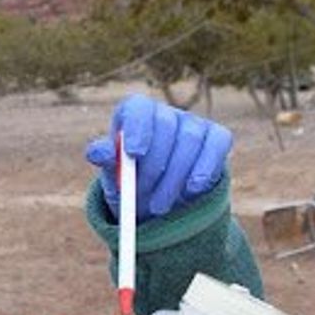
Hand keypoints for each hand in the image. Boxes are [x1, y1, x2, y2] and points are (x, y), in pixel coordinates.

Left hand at [85, 94, 231, 221]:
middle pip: (165, 125)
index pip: (138, 108)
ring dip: (174, 177)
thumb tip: (98, 152)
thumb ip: (106, 161)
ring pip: (190, 139)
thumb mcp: (113, 175)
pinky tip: (191, 190)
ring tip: (158, 207)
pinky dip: (204, 168)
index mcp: (134, 114)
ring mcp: (192, 123)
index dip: (138, 127)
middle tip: (142, 197)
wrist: (157, 201)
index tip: (134, 153)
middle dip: (154, 164)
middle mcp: (165, 113)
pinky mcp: (216, 137)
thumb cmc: (129, 182)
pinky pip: (216, 144)